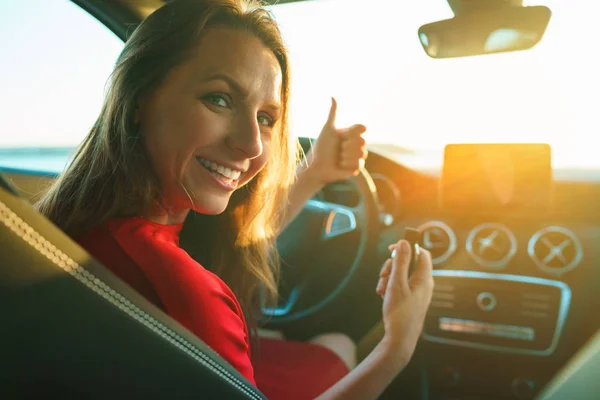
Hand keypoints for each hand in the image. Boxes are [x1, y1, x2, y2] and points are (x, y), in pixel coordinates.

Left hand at [305, 97, 366, 184]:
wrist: (316, 165)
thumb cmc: (321, 147)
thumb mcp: (327, 128)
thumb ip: (333, 113)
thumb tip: (332, 96)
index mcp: (351, 134)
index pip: (361, 129)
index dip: (351, 133)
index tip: (341, 136)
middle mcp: (356, 145)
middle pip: (362, 141)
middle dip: (347, 146)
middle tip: (339, 148)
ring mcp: (357, 157)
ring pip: (361, 153)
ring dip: (346, 155)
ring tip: (338, 157)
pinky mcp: (356, 168)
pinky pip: (359, 164)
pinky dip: (347, 164)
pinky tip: (340, 165)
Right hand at [376, 240, 433, 365]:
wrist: (400, 339)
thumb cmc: (400, 313)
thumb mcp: (397, 284)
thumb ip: (401, 262)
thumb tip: (404, 242)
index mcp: (424, 278)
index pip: (420, 253)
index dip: (406, 248)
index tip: (391, 250)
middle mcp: (423, 284)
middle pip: (407, 263)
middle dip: (391, 267)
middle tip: (383, 276)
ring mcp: (416, 292)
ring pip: (400, 274)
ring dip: (388, 278)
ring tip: (381, 290)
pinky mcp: (409, 299)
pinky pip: (399, 286)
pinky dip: (389, 287)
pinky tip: (383, 296)